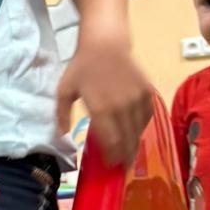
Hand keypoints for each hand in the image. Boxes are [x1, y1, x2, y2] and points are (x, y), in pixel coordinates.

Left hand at [57, 42, 152, 167]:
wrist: (105, 43)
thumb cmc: (82, 67)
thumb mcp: (64, 90)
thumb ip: (62, 115)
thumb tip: (61, 137)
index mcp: (102, 109)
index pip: (111, 142)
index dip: (113, 157)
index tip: (110, 166)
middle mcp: (123, 107)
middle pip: (127, 140)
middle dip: (125, 156)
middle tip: (122, 166)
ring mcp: (137, 100)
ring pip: (139, 130)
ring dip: (135, 144)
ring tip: (129, 154)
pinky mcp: (147, 92)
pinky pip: (148, 116)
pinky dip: (142, 127)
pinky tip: (136, 132)